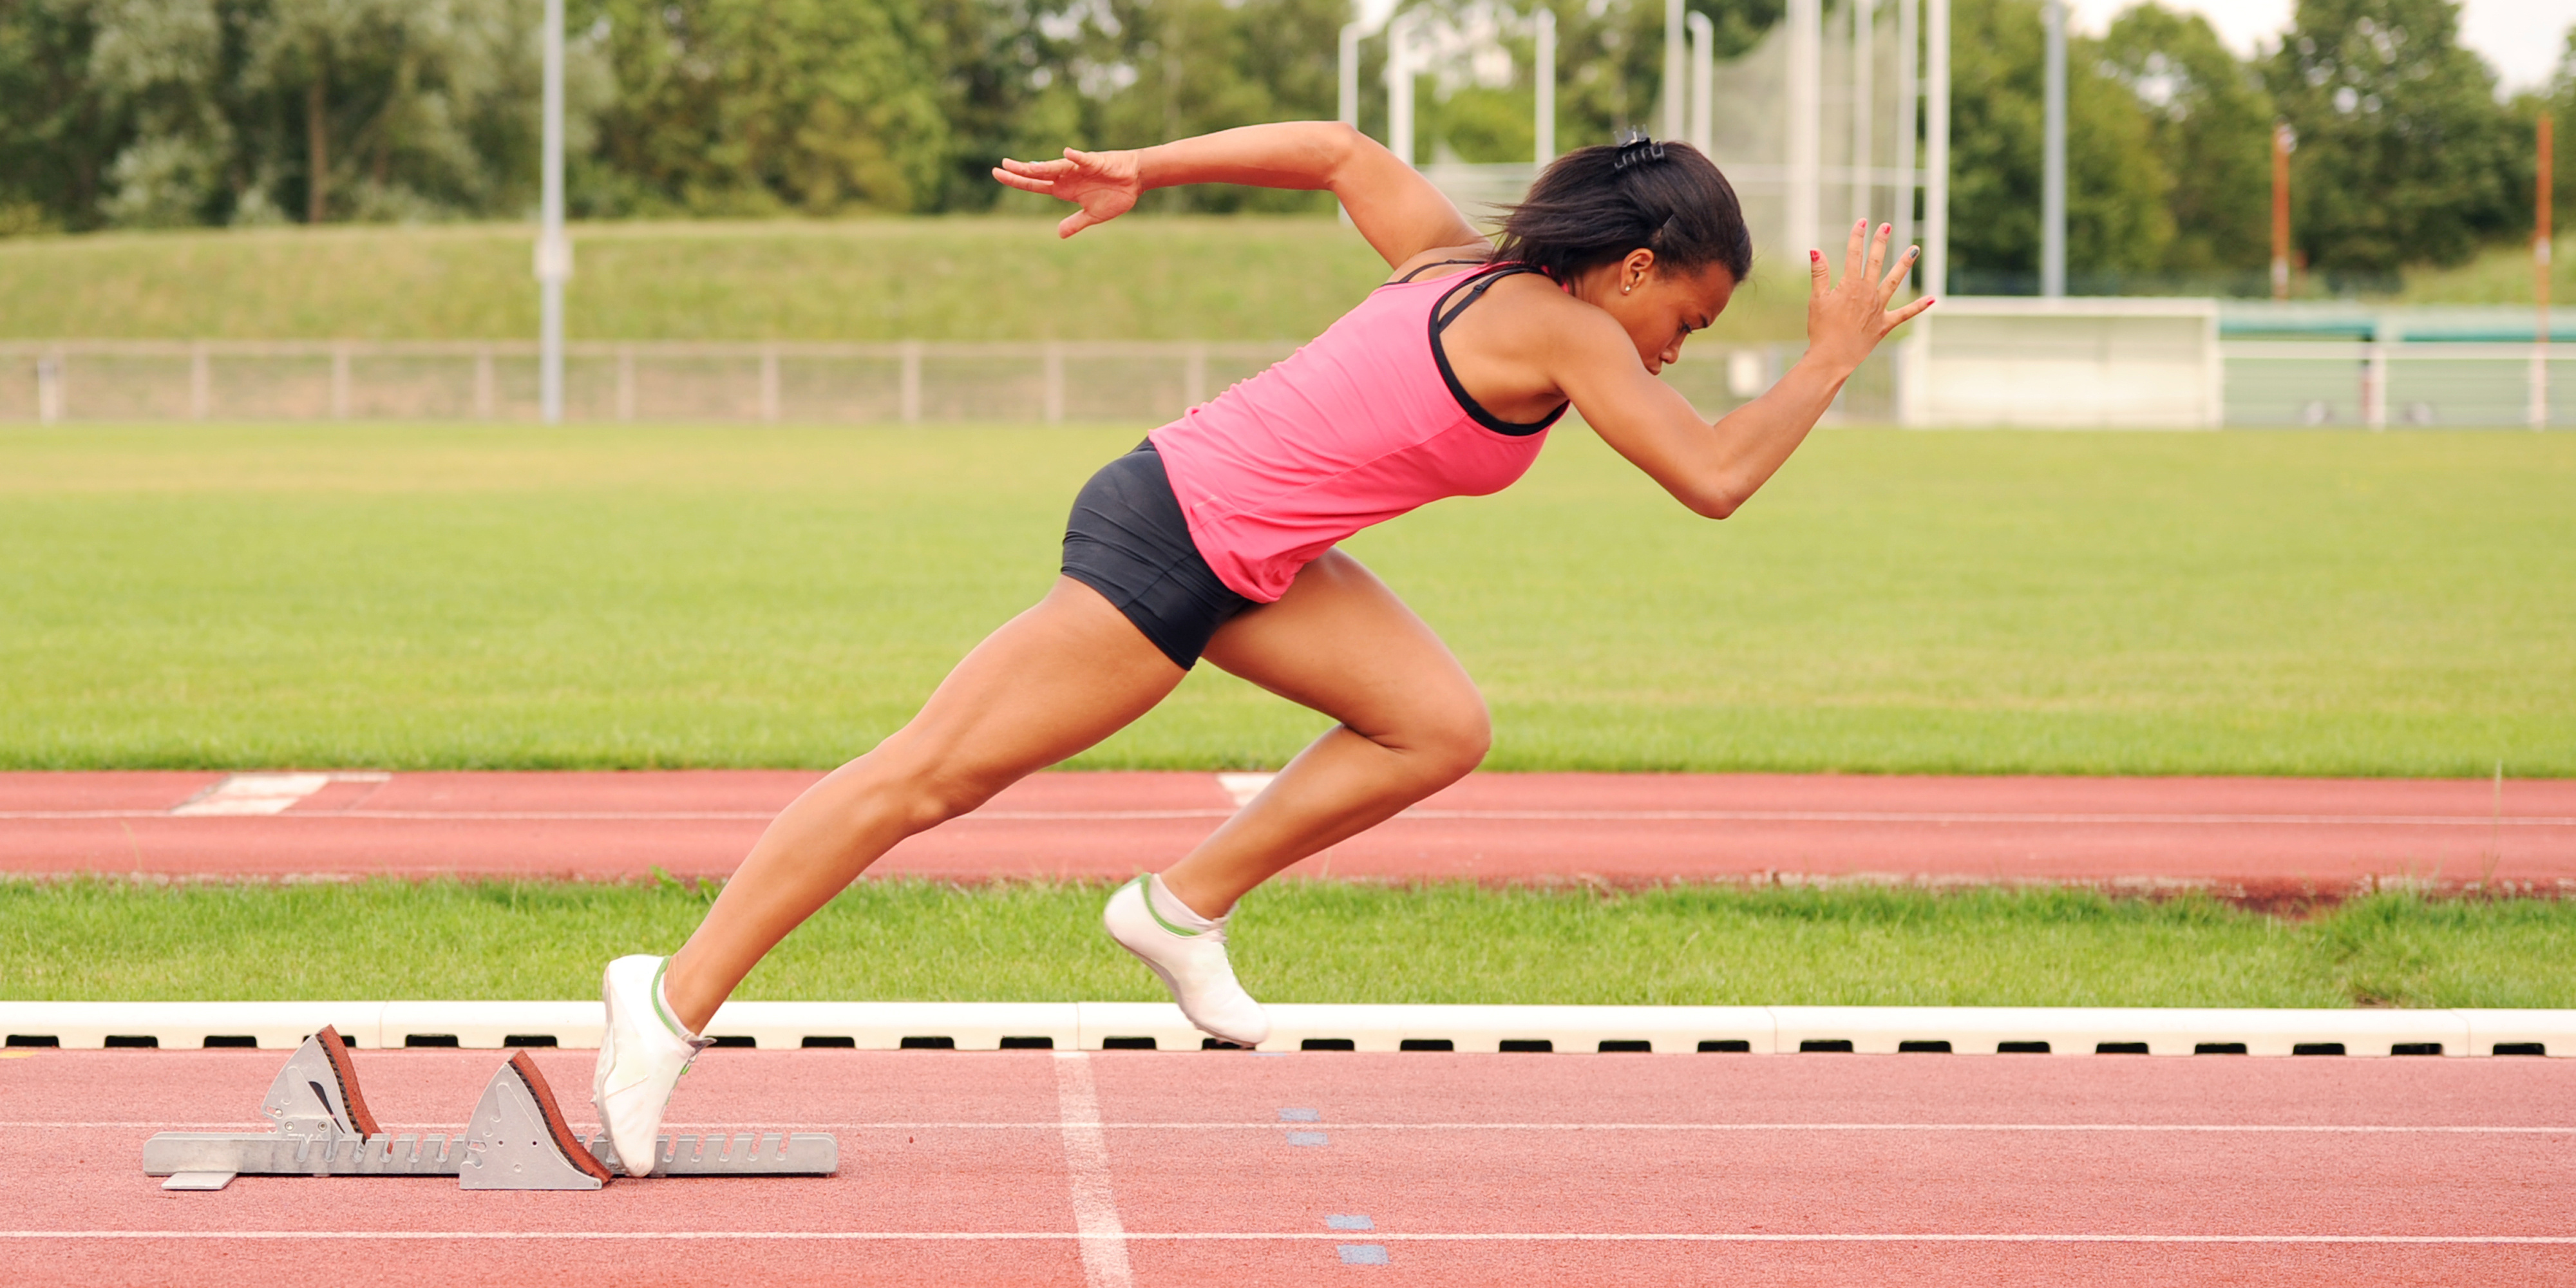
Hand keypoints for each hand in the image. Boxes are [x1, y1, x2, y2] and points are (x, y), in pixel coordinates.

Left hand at [992, 148, 1144, 237]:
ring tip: (1026, 167)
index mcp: (1064, 189)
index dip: (1017, 180)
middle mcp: (1067, 176)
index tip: (998, 174)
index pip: (1035, 184)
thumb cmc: (1115, 194)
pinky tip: (1067, 153)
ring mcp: (1079, 168)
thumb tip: (1059, 234)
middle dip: (1020, 171)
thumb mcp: (1093, 215)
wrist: (1135, 180)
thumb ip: (1075, 223)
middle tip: (1000, 167)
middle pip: (1039, 173)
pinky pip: (1084, 159)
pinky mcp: (1096, 162)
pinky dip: (1076, 157)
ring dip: (1043, 167)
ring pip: (1057, 167)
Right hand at [1803, 220, 1934, 373]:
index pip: (1854, 255)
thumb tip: (1815, 249)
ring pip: (1894, 281)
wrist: (1832, 357)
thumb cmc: (1821, 329)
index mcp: (1850, 285)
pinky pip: (1905, 314)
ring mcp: (1879, 308)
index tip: (1862, 222)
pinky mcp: (1885, 324)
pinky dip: (1919, 306)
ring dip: (1904, 264)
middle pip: (1876, 262)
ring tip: (1915, 249)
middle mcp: (1867, 293)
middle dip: (1881, 242)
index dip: (1857, 236)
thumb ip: (1819, 273)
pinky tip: (1933, 299)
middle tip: (1887, 226)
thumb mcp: (1817, 299)